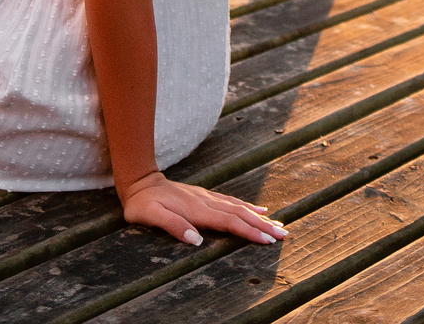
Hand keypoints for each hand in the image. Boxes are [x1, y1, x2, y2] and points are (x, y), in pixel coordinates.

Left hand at [120, 170, 288, 246]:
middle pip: (240, 214)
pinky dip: (248, 206)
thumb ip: (174, 226)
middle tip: (283, 234)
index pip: (229, 222)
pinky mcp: (205, 196)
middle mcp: (207, 202)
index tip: (267, 240)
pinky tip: (258, 209)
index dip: (248, 231)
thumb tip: (197, 240)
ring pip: (239, 207)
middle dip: (262, 225)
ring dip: (259, 216)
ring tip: (278, 223)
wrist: (140, 182)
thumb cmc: (144, 204)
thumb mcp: (152, 217)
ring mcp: (207, 198)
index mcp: (197, 210)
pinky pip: (232, 202)